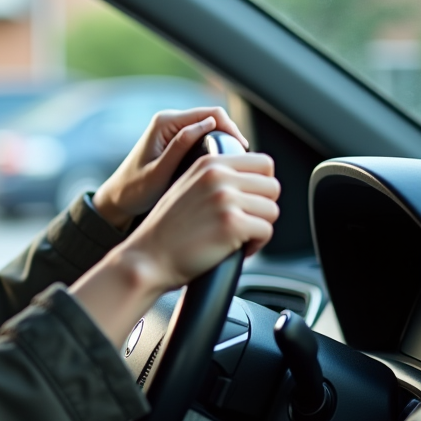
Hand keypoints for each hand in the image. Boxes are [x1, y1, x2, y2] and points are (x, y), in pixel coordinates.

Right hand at [70, 152, 278, 345]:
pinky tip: (236, 249)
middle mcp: (218, 176)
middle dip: (262, 208)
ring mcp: (225, 199)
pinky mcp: (232, 224)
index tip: (249, 202)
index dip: (261, 185)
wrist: (147, 258)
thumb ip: (216, 178)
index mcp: (209, 163)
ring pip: (272, 210)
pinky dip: (255, 245)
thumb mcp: (187, 187)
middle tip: (243, 223)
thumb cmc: (166, 231)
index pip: (263, 163)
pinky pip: (266, 231)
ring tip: (238, 238)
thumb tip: (253, 180)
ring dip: (259, 227)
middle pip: (272, 187)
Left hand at [91, 107, 249, 230]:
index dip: (232, 130)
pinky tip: (222, 166)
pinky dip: (216, 148)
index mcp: (165, 123)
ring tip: (236, 165)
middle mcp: (169, 121)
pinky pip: (203, 137)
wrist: (117, 200)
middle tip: (243, 163)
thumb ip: (181, 147)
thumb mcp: (158, 172)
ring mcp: (172, 130)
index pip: (212, 114)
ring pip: (211, 128)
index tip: (242, 154)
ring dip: (225, 142)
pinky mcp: (175, 140)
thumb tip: (208, 125)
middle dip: (231, 136)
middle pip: (214, 119)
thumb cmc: (134, 190)